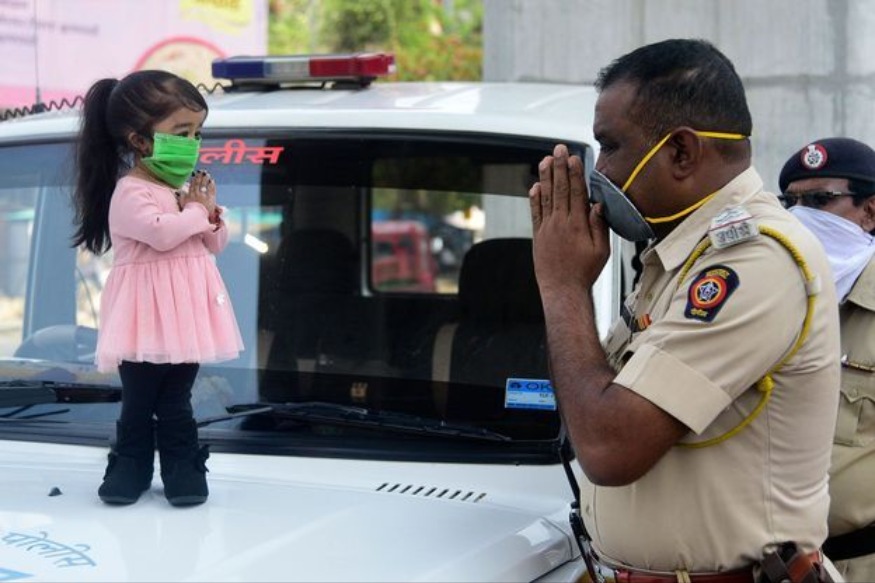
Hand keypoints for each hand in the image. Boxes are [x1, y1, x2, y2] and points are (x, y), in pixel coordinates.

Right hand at [179, 169, 216, 215]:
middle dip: (200, 176)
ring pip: (205, 185)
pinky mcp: (210, 199)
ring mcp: (204, 196)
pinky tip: (212, 181)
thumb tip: (178, 191)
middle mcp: (197, 194)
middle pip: (199, 183)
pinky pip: (211, 190)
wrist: (197, 218)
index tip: (195, 173)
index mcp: (190, 194)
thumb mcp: (183, 203)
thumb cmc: (189, 211)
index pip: (192, 184)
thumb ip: (181, 196)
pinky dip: (211, 185)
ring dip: (206, 179)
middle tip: (202, 171)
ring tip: (207, 174)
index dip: (194, 178)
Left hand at [529, 144, 609, 294]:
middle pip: (560, 189)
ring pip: (546, 197)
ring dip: (546, 177)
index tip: (574, 157)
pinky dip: (535, 198)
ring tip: (545, 160)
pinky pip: (535, 212)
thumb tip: (598, 205)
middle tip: (558, 149)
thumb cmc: (585, 272)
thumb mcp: (602, 251)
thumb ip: (599, 226)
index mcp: (578, 225)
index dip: (575, 173)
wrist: (562, 290)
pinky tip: (535, 185)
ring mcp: (547, 228)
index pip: (576, 193)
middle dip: (559, 167)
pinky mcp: (538, 235)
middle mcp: (560, 223)